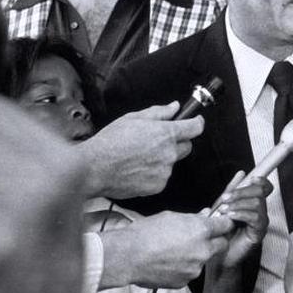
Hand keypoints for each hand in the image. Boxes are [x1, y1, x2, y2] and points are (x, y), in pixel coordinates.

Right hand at [79, 102, 202, 198]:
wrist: (95, 168)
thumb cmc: (111, 142)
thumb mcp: (133, 118)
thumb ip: (159, 112)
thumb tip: (174, 107)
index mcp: (166, 133)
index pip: (194, 128)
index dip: (196, 123)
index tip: (195, 121)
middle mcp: (169, 153)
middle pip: (186, 146)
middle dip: (178, 142)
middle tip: (158, 140)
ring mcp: (164, 171)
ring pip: (172, 162)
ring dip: (163, 158)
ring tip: (140, 156)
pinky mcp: (158, 185)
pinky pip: (162, 176)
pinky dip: (154, 172)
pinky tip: (137, 168)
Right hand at [101, 211, 232, 288]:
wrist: (127, 257)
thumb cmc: (146, 233)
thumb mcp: (171, 217)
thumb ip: (192, 219)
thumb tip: (205, 216)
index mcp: (201, 230)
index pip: (226, 225)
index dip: (224, 223)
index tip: (221, 223)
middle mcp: (202, 250)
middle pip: (222, 245)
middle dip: (215, 241)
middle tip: (201, 237)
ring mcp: (195, 268)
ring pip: (204, 260)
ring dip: (197, 255)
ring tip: (175, 250)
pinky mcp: (185, 281)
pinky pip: (190, 272)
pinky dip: (184, 267)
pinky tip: (169, 262)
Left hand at [213, 171, 271, 267]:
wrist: (219, 257)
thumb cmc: (221, 233)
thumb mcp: (223, 207)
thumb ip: (231, 191)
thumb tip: (241, 173)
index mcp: (253, 204)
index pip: (264, 187)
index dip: (260, 181)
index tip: (249, 179)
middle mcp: (260, 211)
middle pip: (260, 192)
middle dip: (241, 192)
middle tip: (225, 199)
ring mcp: (261, 222)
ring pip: (257, 203)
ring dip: (238, 204)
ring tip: (224, 210)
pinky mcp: (259, 233)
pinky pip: (255, 218)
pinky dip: (241, 214)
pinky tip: (230, 217)